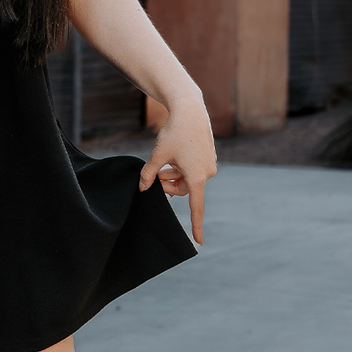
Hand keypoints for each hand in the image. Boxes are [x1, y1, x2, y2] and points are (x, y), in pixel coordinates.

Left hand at [138, 91, 216, 244]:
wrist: (189, 110)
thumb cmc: (174, 133)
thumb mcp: (158, 154)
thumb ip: (149, 174)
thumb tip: (143, 189)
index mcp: (196, 177)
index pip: (196, 207)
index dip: (195, 225)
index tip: (198, 241)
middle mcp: (207, 173)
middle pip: (184, 189)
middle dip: (167, 185)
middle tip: (153, 177)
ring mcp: (209, 164)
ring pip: (187, 179)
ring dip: (173, 175)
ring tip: (161, 165)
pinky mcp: (208, 156)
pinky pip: (192, 169)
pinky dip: (180, 167)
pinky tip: (171, 157)